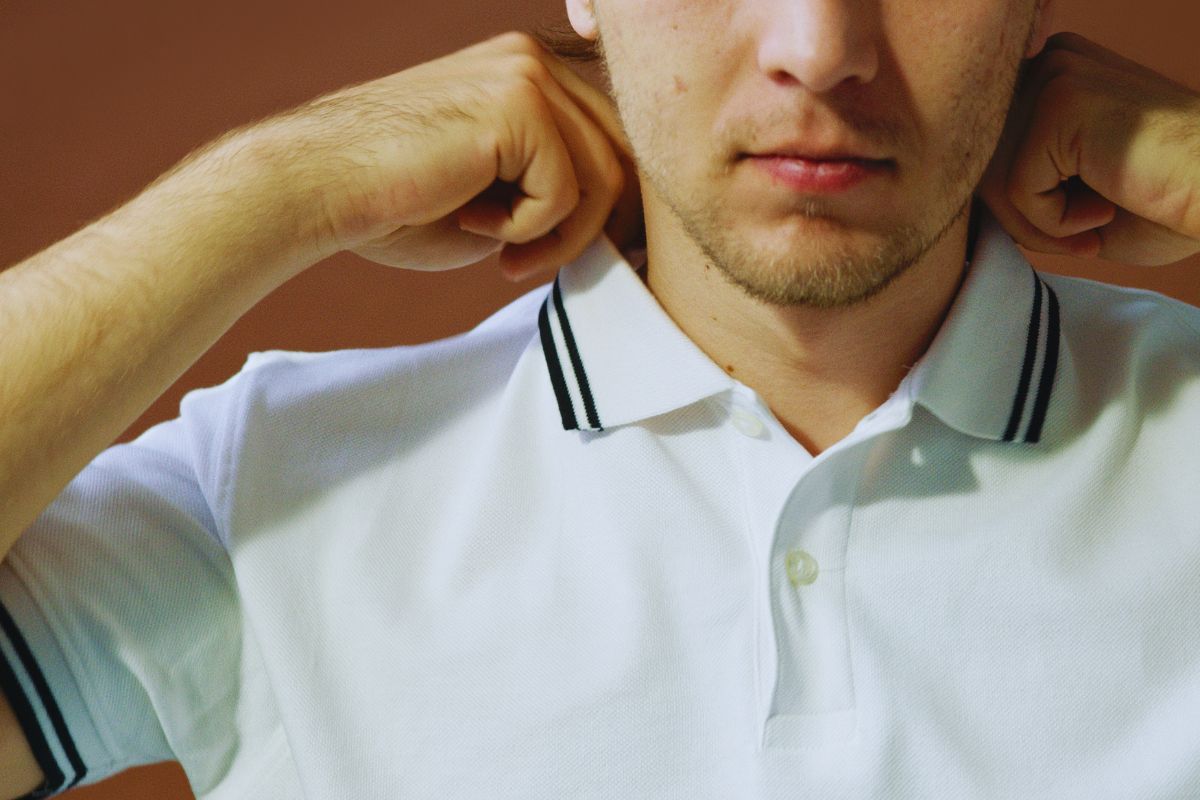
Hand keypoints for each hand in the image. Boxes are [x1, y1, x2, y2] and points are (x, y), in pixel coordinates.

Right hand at [255, 31, 641, 280]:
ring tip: (505, 257)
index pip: (611, 140)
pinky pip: (567, 191)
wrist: (321, 188)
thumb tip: (618, 229)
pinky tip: (474, 226)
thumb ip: (555, 196)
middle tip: (541, 265)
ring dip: (560, 238)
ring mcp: (528, 75)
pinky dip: (529, 229)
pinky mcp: (519, 103)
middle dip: (598, 227)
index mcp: (529, 76)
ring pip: (604, 178)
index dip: (611, 208)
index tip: (574, 255)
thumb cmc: (396, 203)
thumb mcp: (498, 198)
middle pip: (621, 155)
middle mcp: (535, 62)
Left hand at [979, 32, 1199, 265]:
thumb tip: (956, 201)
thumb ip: (1014, 184)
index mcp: (1052, 73)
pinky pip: (1015, 190)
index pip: (988, 152)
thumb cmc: (1164, 201)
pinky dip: (1054, 222)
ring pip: (993, 182)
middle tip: (1084, 230)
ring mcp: (1055, 77)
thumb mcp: (1070, 189)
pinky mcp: (1060, 105)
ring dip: (1039, 225)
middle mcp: (1049, 63)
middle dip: (1024, 219)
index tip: (1082, 217)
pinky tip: (1105, 208)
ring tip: (1098, 219)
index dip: (1021, 205)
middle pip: (982, 166)